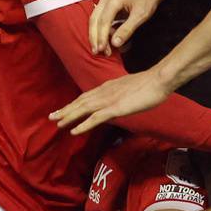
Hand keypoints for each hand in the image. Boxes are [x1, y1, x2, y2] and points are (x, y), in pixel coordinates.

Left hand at [50, 67, 175, 135]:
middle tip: (51, 117)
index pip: (86, 96)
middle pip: (80, 102)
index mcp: (108, 86)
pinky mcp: (115, 108)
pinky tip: (74, 130)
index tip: (64, 108)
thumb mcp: (130, 88)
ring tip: (57, 123)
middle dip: (65, 109)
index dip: (74, 103)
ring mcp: (108, 100)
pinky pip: (95, 118)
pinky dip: (83, 124)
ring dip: (69, 116)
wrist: (158, 80)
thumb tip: (117, 100)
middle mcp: (104, 92)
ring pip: (83, 109)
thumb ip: (120, 94)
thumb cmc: (149, 84)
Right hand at [90, 0, 183, 53]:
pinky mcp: (106, 5)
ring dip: (97, 35)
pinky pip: (100, 19)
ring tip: (102, 49)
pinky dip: (101, 30)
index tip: (102, 49)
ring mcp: (105, 0)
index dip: (101, 37)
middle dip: (95, 37)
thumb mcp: (140, 16)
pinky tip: (106, 40)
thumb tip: (115, 44)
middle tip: (98, 52)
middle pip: (94, 20)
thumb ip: (127, 29)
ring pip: (95, 20)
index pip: (103, 21)